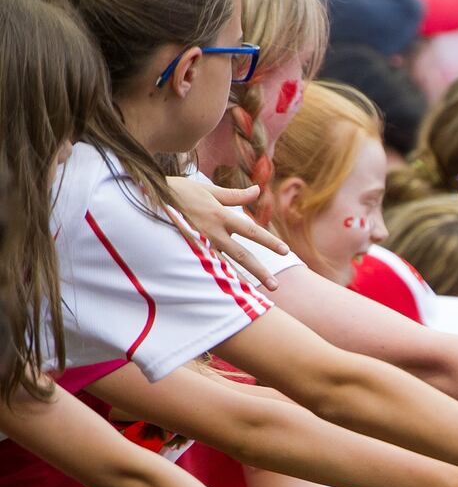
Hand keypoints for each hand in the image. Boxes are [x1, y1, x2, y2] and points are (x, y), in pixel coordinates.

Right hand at [166, 176, 288, 289]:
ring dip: (240, 282)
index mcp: (219, 216)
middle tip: (276, 287)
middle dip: (260, 271)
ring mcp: (198, 246)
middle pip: (241, 256)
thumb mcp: (207, 190)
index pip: (251, 231)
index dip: (269, 240)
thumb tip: (257, 191)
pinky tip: (225, 295)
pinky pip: (205, 269)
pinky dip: (216, 282)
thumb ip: (234, 195)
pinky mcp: (186, 253)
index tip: (285, 250)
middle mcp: (212, 234)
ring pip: (224, 267)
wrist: (144, 200)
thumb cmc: (177, 191)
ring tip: (253, 296)